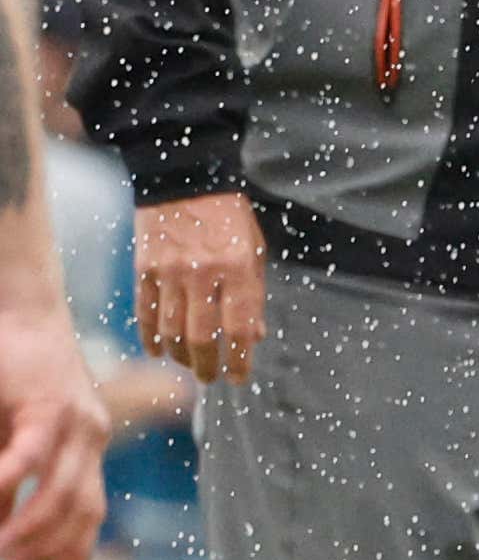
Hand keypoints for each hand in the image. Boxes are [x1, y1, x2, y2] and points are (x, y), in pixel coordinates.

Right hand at [0, 302, 105, 559]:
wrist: (22, 311)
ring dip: (30, 527)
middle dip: (49, 548)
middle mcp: (92, 435)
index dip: (76, 549)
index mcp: (87, 446)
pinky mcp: (50, 401)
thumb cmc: (12, 375)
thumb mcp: (12, 436)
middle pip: (81, 508)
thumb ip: (11, 482)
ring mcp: (77, 418)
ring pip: (61, 488)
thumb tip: (3, 526)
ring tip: (2, 550)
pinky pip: (33, 452)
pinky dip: (13, 480)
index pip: (90, 509)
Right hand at [134, 195, 264, 388]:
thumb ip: (254, 295)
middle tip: (211, 378)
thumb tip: (254, 337)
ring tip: (190, 365)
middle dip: (207, 365)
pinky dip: (151, 337)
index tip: (238, 377)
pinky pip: (146, 314)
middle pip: (201, 336)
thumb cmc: (230, 218)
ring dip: (180, 356)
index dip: (238, 359)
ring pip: (170, 331)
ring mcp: (169, 272)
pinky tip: (159, 350)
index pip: (238, 326)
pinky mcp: (144, 270)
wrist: (188, 182)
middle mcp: (203, 273)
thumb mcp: (254, 251)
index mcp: (238, 268)